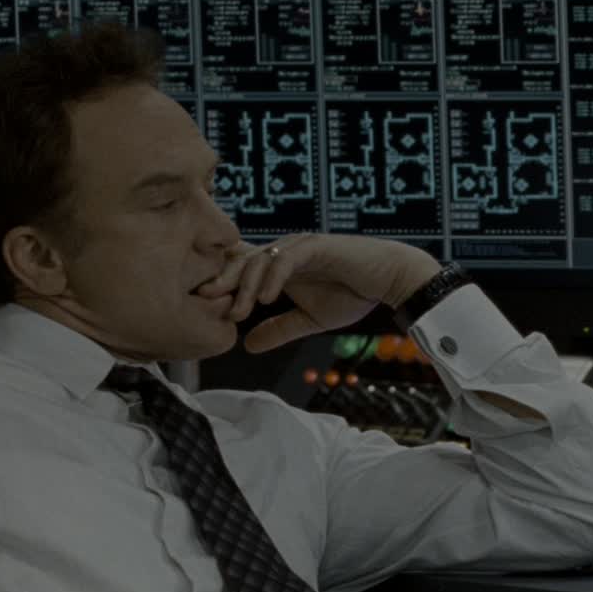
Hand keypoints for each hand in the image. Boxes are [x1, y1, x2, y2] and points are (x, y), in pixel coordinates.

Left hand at [194, 234, 442, 353]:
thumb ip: (279, 329)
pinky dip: (273, 276)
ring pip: (258, 259)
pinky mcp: (315, 246)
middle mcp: (281, 252)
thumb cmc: (352, 294)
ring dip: (245, 287)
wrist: (389, 280)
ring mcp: (297, 246)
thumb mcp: (308, 320)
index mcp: (275, 267)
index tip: (204, 312)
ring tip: (239, 313)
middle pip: (238, 260)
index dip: (220, 287)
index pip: (238, 270)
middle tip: (204, 305)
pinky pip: (286, 259)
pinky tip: (266, 299)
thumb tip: (247, 345)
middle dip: (219, 282)